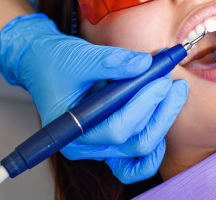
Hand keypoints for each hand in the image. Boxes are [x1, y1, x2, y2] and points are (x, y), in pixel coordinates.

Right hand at [0, 14, 187, 182]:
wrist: (42, 63)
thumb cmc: (54, 62)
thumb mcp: (80, 57)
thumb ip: (113, 61)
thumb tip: (145, 64)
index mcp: (72, 131)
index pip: (117, 128)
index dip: (144, 104)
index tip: (161, 80)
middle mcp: (85, 146)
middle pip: (135, 142)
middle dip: (160, 112)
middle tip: (173, 84)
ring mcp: (99, 146)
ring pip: (141, 148)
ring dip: (162, 121)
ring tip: (172, 92)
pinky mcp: (110, 140)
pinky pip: (137, 158)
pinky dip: (154, 141)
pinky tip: (162, 115)